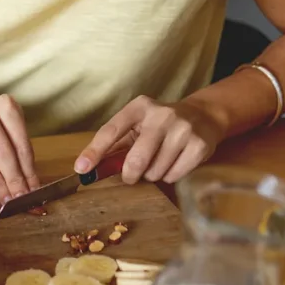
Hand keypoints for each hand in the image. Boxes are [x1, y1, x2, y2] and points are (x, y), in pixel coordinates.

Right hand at [0, 94, 39, 203]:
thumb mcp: (6, 129)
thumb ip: (18, 152)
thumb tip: (30, 185)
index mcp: (5, 104)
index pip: (20, 141)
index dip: (28, 168)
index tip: (33, 189)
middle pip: (2, 151)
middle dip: (13, 178)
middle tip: (20, 197)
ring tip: (6, 198)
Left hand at [74, 96, 227, 183]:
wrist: (203, 115)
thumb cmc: (160, 126)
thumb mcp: (137, 126)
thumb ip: (115, 145)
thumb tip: (88, 169)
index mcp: (139, 107)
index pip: (111, 131)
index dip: (94, 151)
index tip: (81, 169)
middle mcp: (161, 115)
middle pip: (136, 159)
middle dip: (129, 174)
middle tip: (131, 175)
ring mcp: (182, 129)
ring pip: (155, 172)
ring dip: (151, 175)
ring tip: (158, 162)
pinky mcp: (199, 145)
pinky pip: (173, 176)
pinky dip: (169, 176)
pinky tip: (173, 163)